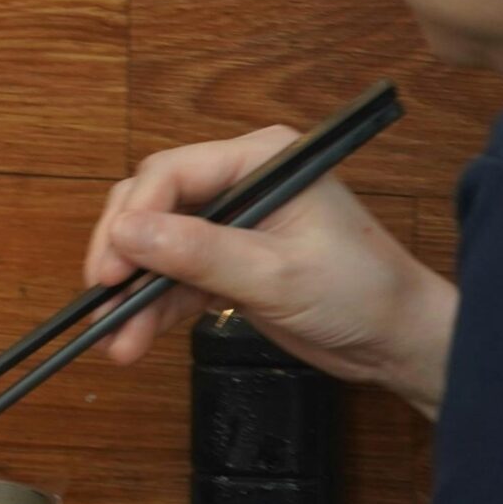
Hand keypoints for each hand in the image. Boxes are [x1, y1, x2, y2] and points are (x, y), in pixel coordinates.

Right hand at [82, 125, 458, 415]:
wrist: (400, 344)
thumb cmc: (361, 294)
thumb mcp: (275, 275)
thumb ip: (199, 253)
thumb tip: (127, 233)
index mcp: (260, 160)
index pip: (173, 172)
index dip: (134, 215)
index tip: (111, 265)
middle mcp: (242, 182)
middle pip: (154, 203)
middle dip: (124, 251)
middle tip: (102, 295)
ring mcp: (234, 224)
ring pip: (158, 244)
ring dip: (135, 290)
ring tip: (113, 335)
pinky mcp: (230, 262)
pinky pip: (176, 276)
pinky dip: (154, 307)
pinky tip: (134, 338)